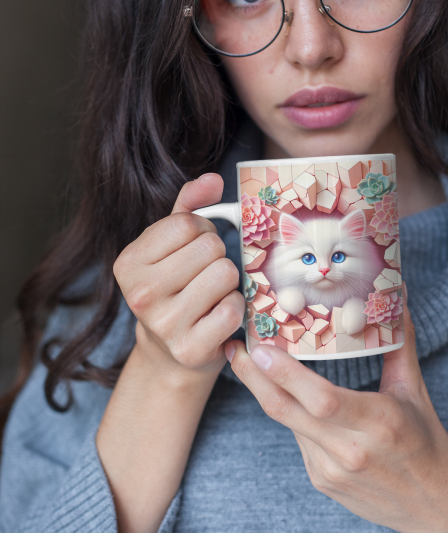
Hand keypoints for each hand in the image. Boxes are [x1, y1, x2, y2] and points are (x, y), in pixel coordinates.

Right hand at [114, 173, 243, 380]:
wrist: (170, 353)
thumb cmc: (175, 288)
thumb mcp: (171, 244)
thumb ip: (189, 206)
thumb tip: (213, 179)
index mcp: (128, 263)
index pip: (188, 223)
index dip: (203, 231)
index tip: (195, 250)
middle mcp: (140, 294)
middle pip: (210, 247)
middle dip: (217, 256)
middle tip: (205, 275)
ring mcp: (164, 324)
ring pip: (226, 273)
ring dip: (229, 282)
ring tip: (212, 294)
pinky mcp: (190, 348)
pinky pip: (233, 308)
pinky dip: (235, 308)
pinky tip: (218, 316)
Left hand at [225, 287, 447, 532]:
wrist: (435, 508)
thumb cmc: (427, 442)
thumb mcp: (414, 390)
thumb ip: (399, 342)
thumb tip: (399, 295)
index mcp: (377, 422)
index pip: (320, 398)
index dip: (285, 374)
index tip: (259, 348)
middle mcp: (349, 449)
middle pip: (286, 410)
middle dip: (253, 378)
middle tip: (234, 348)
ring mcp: (330, 470)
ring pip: (287, 422)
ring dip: (266, 391)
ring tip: (250, 361)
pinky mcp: (321, 481)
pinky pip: (297, 439)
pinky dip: (289, 413)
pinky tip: (283, 393)